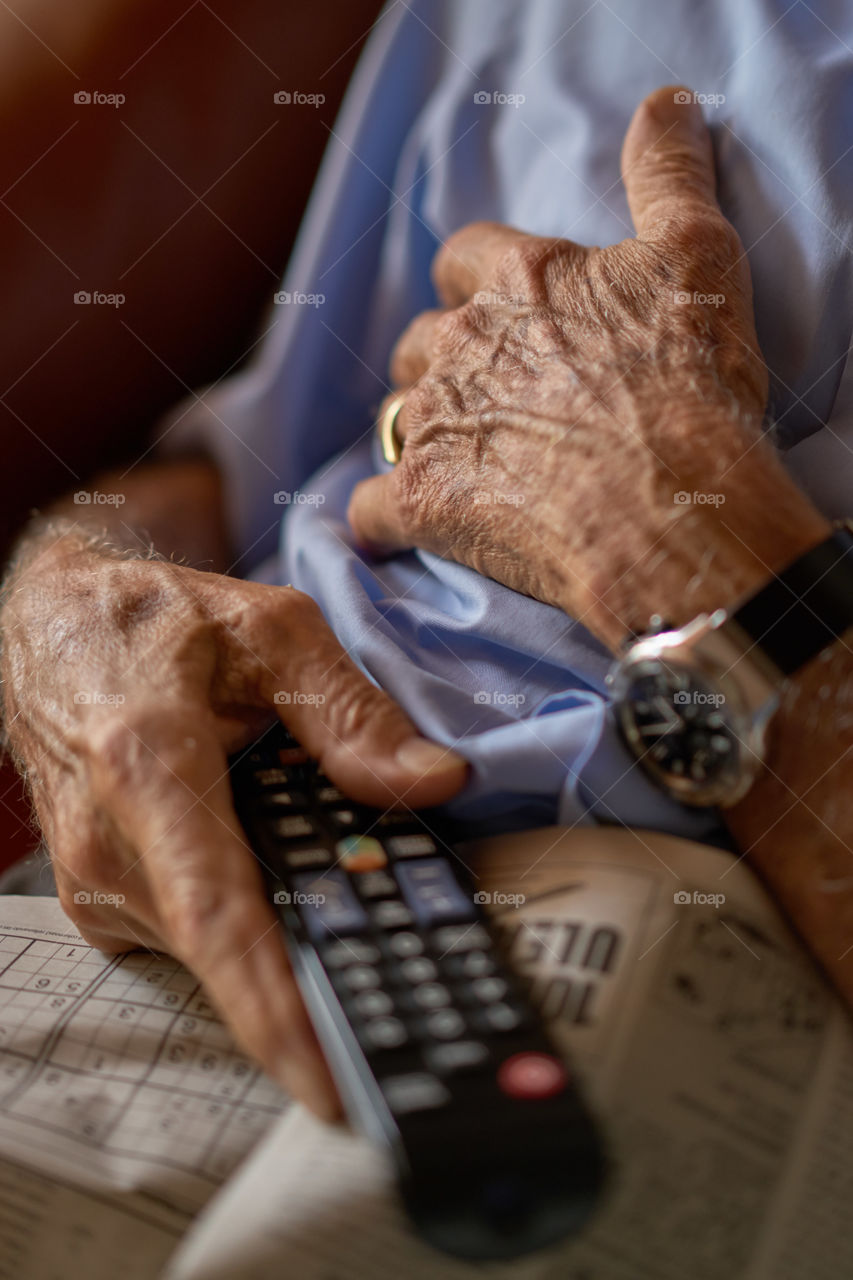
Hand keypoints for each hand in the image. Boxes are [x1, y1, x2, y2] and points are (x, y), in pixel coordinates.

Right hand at [0, 530, 465, 1117]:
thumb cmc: (153, 618)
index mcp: (146, 767)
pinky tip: (288, 880)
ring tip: (357, 909)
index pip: (214, 914)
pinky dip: (250, 922)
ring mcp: (95, 880)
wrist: (47, 626)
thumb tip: (433, 781)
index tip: (326, 1079)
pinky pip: (192, 933)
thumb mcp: (269, 631)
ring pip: (213, 948)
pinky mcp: (100, 895)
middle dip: (318, 979)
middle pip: (226, 950)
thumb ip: (351, 713)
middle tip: (406, 990)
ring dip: (288, 942)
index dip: (270, 1005)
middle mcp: (108, 843)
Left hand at [349, 87, 826, 648]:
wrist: (669, 502)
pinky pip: (373, 509)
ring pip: (395, 415)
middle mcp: (461, 343)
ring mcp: (435, 424)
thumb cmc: (688, 379)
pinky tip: (393, 531)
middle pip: (420, 338)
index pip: (465, 259)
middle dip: (442, 358)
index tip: (496, 303)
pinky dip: (382, 519)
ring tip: (457, 459)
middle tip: (487, 392)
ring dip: (419, 431)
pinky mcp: (422, 502)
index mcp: (518, 281)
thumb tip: (663, 104)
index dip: (477, 282)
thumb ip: (667, 174)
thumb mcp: (698, 252)